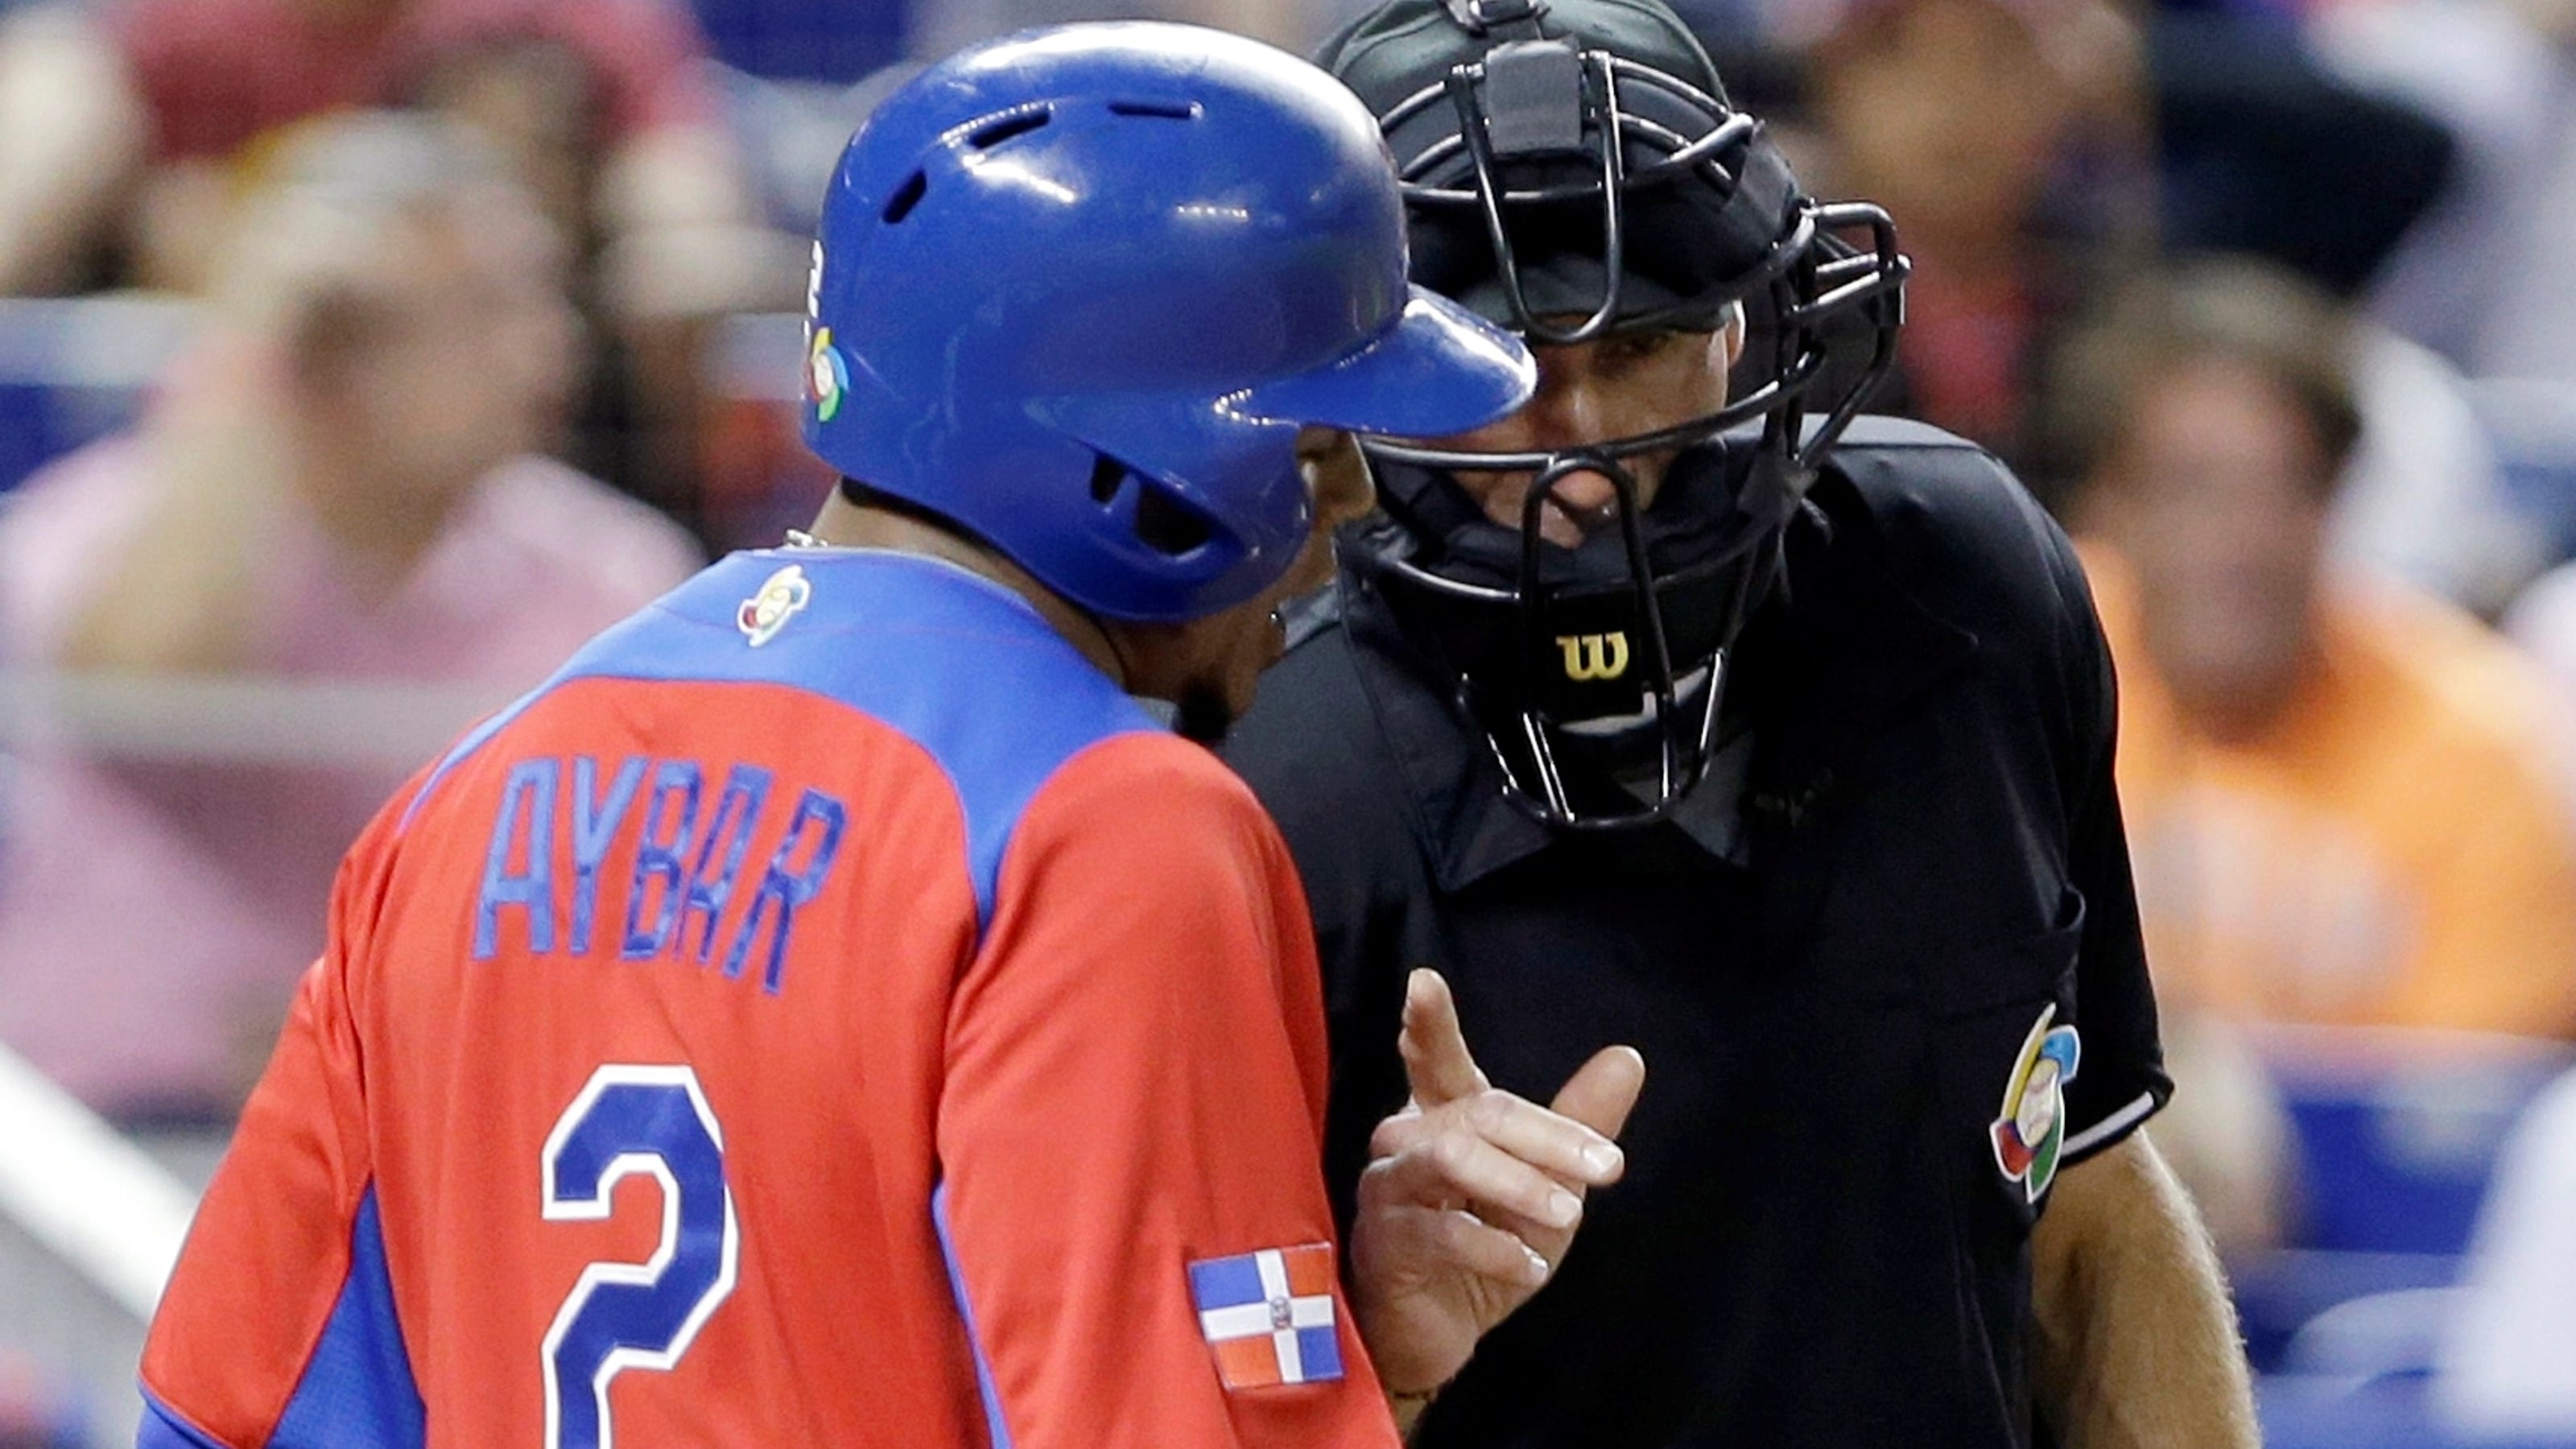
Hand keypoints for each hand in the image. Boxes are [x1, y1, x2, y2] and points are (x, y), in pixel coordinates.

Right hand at [1348, 968, 1645, 1397]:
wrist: (1441, 1330)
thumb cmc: (1486, 1244)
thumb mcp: (1548, 1185)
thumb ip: (1578, 1124)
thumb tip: (1627, 1057)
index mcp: (1444, 1115)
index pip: (1437, 1061)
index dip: (1430, 1023)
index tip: (1423, 982)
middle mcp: (1407, 1139)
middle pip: (1477, 1113)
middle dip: (1548, 1136)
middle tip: (1609, 1167)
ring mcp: (1389, 1188)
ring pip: (1452, 1161)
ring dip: (1518, 1184)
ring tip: (1570, 1215)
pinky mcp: (1384, 1241)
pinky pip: (1440, 1232)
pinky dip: (1493, 1248)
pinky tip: (1528, 1268)